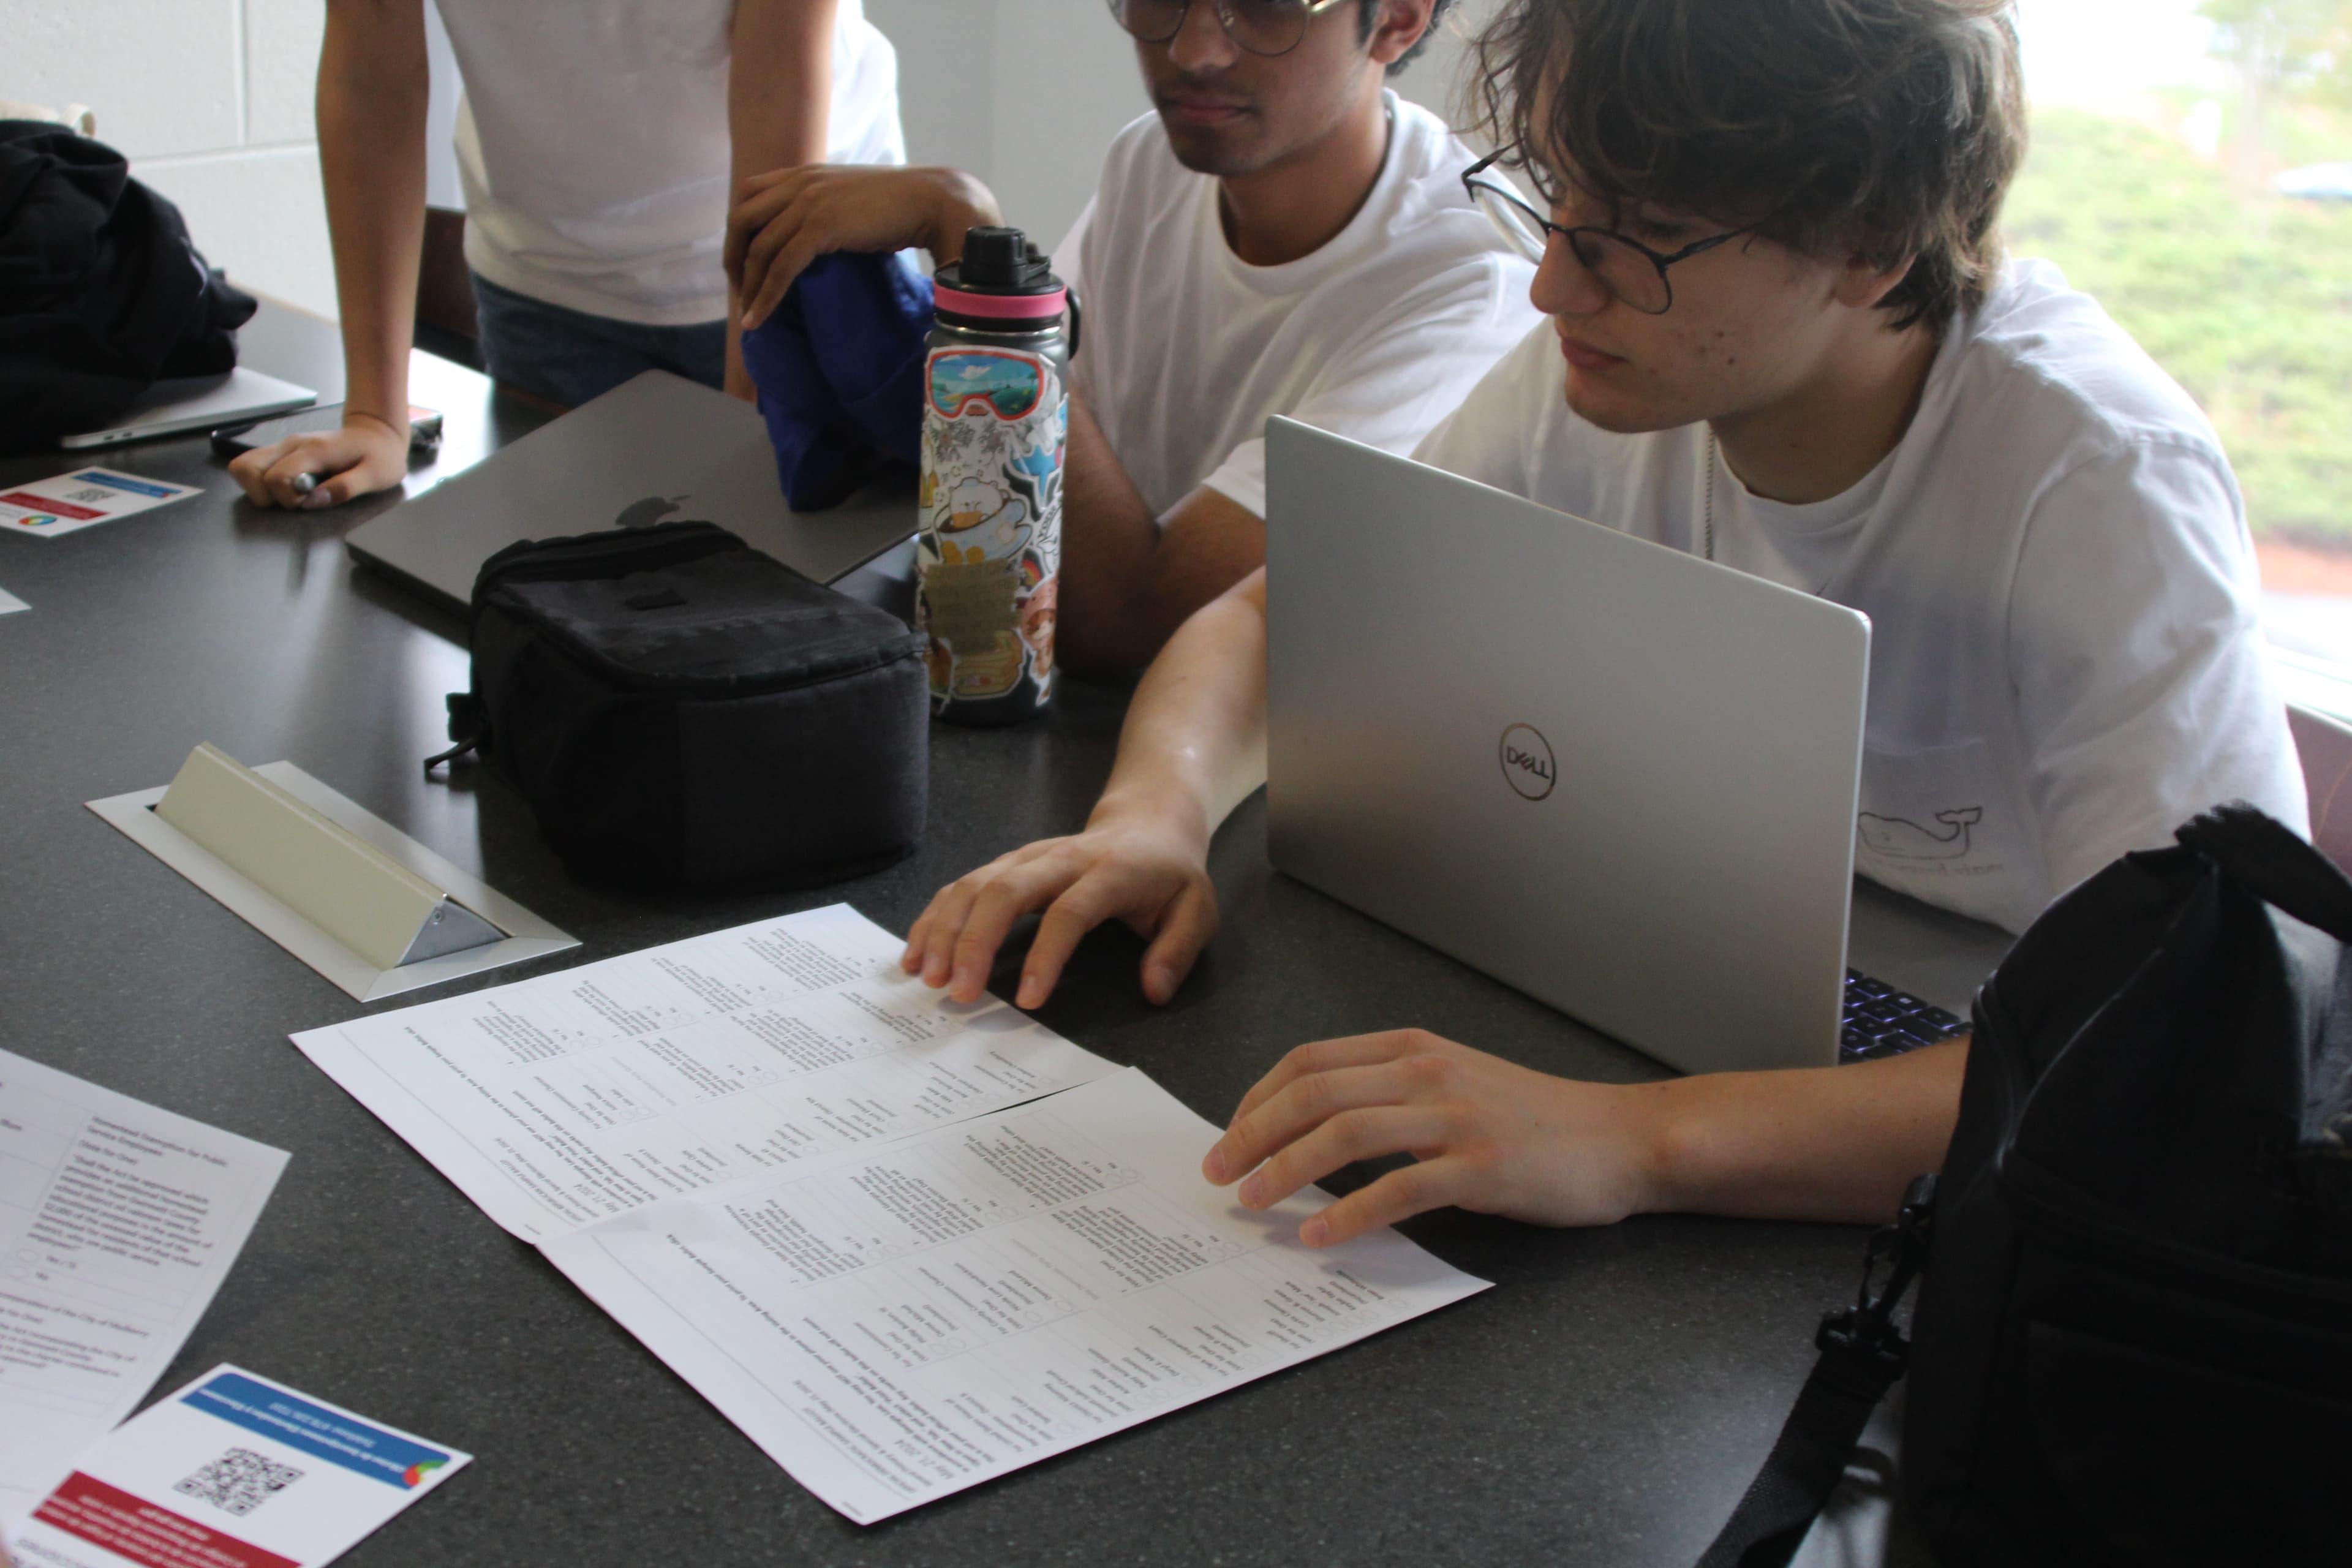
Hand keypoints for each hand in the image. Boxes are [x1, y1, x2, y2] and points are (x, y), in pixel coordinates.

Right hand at [227, 413, 407, 509]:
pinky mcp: (281, 452)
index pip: (277, 477)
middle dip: (265, 495)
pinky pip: (253, 466)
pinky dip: (260, 482)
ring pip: (243, 465)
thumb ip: (345, 489)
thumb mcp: (375, 476)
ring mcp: (283, 447)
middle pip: (246, 468)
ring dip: (257, 488)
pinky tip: (286, 489)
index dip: (288, 499)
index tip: (309, 503)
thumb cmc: (379, 456)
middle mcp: (291, 445)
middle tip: (294, 501)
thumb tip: (312, 502)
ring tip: (287, 496)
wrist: (376, 433)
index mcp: (314, 450)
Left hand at [727, 165, 999, 330]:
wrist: (933, 201)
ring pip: (758, 248)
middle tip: (739, 291)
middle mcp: (800, 184)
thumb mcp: (853, 201)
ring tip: (748, 315)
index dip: (739, 231)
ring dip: (748, 286)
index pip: (750, 195)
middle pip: (742, 220)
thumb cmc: (903, 207)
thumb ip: (829, 209)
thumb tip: (821, 240)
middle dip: (733, 259)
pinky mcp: (821, 227)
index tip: (743, 263)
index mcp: (805, 174)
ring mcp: (809, 203)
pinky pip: (780, 267)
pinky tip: (757, 320)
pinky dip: (765, 297)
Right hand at [901, 809, 1219, 1009]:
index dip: (1047, 954)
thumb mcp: (1196, 909)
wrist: (1148, 822)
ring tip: (925, 976)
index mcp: (1110, 873)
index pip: (1070, 911)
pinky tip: (916, 952)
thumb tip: (1153, 991)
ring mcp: (1028, 858)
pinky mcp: (1007, 863)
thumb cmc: (1169, 874)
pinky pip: (962, 885)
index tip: (1030, 1000)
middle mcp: (1061, 860)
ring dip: (945, 929)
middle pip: (1005, 890)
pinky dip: (935, 916)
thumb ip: (1178, 950)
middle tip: (957, 992)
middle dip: (975, 941)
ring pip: (975, 884)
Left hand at [1202, 1031, 1668, 1245]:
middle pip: (1312, 1092)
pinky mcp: (1481, 1167)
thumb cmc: (1532, 1118)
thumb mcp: (1453, 1082)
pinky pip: (1398, 1188)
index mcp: (1411, 1048)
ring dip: (1285, 1170)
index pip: (1309, 1061)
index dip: (1257, 1097)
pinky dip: (1349, 1214)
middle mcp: (1426, 1072)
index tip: (1229, 1134)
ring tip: (1251, 1202)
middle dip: (1251, 1134)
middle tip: (1217, 1173)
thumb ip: (1389, 1092)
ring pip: (1344, 1133)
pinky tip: (1320, 1237)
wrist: (1618, 1138)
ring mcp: (1455, 1117)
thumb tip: (1311, 1126)